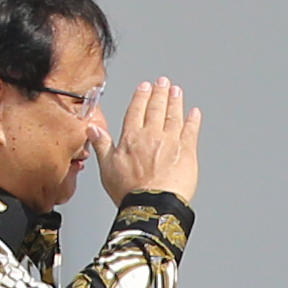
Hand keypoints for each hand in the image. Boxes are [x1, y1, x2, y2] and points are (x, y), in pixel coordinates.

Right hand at [104, 75, 202, 203]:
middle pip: (156, 109)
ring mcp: (171, 142)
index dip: (141, 97)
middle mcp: (152, 135)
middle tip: (162, 82)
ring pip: (173, 116)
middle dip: (159, 93)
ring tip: (176, 91)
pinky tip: (195, 113)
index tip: (144, 87)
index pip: (136, 110)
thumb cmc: (130, 192)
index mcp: (131, 137)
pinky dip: (193, 121)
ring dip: (175, 101)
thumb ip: (101, 145)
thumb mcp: (107, 168)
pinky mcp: (187, 152)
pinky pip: (191, 132)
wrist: (153, 205)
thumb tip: (92, 129)